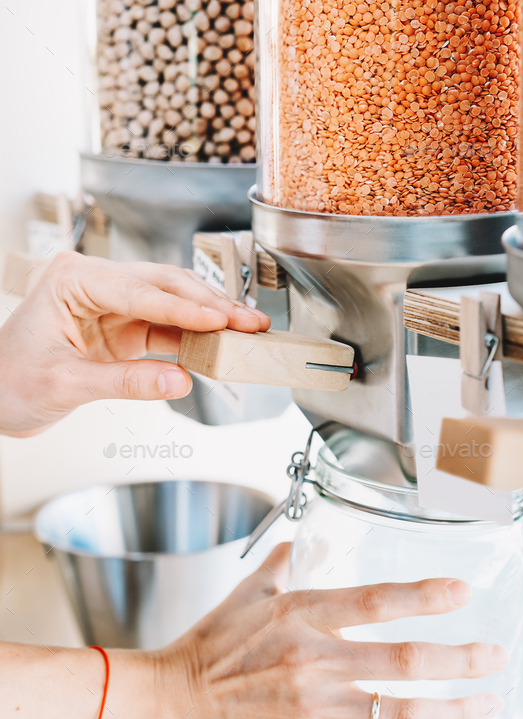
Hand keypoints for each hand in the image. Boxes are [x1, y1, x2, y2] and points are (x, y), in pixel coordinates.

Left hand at [0, 251, 269, 434]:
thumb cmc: (9, 381)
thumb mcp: (66, 385)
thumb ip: (125, 382)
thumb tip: (178, 381)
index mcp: (72, 280)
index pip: (140, 290)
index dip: (185, 308)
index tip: (221, 320)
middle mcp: (95, 284)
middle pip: (164, 287)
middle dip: (210, 306)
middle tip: (248, 323)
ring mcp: (113, 306)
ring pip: (172, 304)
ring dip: (209, 319)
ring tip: (246, 331)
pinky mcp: (124, 329)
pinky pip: (167, 329)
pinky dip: (195, 339)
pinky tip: (219, 346)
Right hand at [152, 543, 507, 718]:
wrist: (172, 702)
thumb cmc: (208, 648)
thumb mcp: (246, 592)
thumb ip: (283, 562)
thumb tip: (303, 540)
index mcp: (301, 613)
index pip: (376, 600)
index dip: (424, 595)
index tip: (460, 592)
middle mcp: (315, 658)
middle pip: (405, 660)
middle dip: (461, 659)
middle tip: (493, 656)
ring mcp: (314, 705)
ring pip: (399, 712)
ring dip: (452, 711)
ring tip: (485, 705)